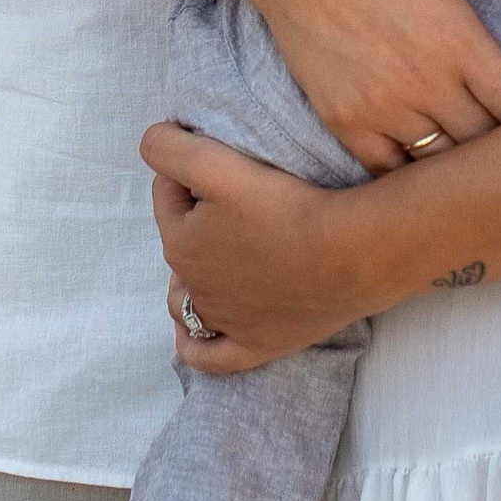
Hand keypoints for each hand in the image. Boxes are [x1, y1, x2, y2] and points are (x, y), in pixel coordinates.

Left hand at [148, 125, 362, 371]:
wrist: (349, 254)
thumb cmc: (287, 207)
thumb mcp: (218, 163)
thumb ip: (171, 148)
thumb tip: (152, 145)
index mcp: (180, 243)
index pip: (167, 195)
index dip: (189, 173)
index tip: (225, 163)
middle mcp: (194, 287)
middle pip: (181, 245)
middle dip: (195, 221)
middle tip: (236, 201)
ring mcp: (224, 322)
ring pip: (186, 302)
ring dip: (190, 279)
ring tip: (216, 257)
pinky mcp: (256, 346)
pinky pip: (210, 356)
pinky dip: (195, 345)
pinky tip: (192, 335)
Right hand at [234, 0, 500, 171]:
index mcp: (462, 44)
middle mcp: (427, 85)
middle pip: (489, 146)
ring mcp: (382, 108)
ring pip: (441, 166)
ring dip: (461, 164)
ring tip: (477, 166)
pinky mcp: (343, 120)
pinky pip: (388, 171)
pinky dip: (409, 173)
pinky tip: (423, 166)